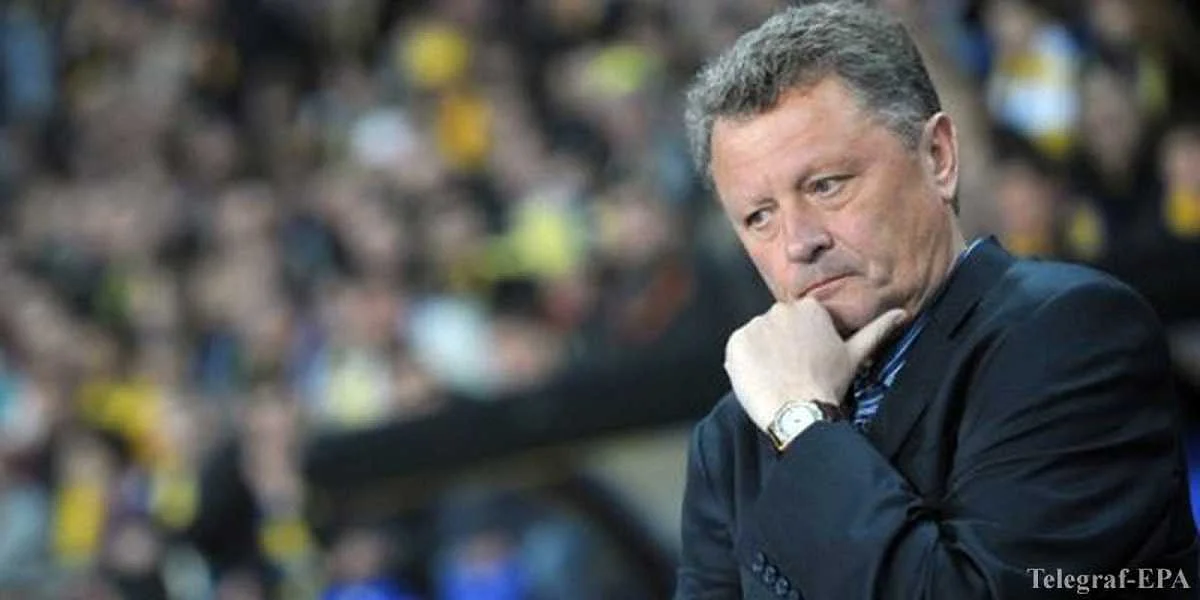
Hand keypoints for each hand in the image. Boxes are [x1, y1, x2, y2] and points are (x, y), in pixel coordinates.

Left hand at [724, 298, 906, 431]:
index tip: (806, 361)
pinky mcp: (735, 342)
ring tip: (776, 378)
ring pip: (757, 339)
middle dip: (781, 346)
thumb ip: (877, 330)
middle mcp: (780, 309)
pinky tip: (760, 378)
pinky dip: (745, 363)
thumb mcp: (856, 355)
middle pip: (776, 327)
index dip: (801, 343)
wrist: (799, 411)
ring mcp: (755, 325)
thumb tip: (902, 313)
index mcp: (809, 308)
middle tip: (791, 372)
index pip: (799, 321)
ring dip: (762, 354)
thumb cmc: (828, 384)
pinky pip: (738, 350)